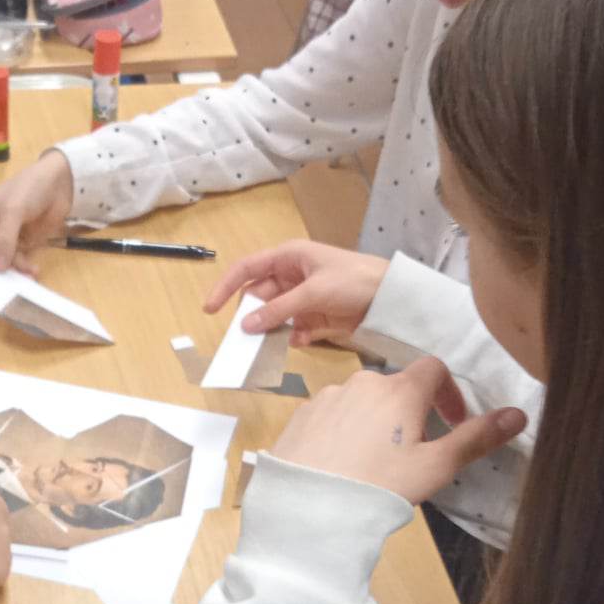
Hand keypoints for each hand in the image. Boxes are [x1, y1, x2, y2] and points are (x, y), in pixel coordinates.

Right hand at [0, 151, 73, 273]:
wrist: (58, 182)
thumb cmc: (28, 188)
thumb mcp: (13, 212)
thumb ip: (5, 240)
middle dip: (0, 270)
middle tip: (12, 284)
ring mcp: (3, 237)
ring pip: (3, 262)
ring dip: (15, 270)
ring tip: (29, 276)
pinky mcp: (19, 242)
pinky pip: (17, 260)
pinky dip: (24, 267)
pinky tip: (33, 271)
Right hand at [204, 240, 389, 347]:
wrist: (394, 297)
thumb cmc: (355, 280)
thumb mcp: (313, 292)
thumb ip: (279, 310)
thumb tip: (246, 326)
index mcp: (289, 257)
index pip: (247, 269)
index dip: (226, 287)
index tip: (210, 309)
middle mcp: (292, 275)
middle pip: (259, 296)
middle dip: (251, 316)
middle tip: (241, 339)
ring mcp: (304, 297)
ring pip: (275, 315)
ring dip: (271, 330)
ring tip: (264, 347)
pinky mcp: (317, 316)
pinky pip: (294, 328)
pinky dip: (293, 337)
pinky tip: (299, 341)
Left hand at [271, 357, 526, 504]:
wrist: (306, 507)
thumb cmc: (377, 486)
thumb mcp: (435, 467)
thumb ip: (476, 438)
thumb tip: (519, 414)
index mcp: (399, 390)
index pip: (434, 368)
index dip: (448, 392)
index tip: (451, 422)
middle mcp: (362, 382)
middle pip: (397, 386)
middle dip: (410, 412)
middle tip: (412, 453)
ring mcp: (327, 397)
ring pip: (362, 400)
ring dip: (376, 421)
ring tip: (374, 463)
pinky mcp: (301, 415)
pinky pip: (332, 414)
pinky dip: (344, 430)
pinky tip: (342, 464)